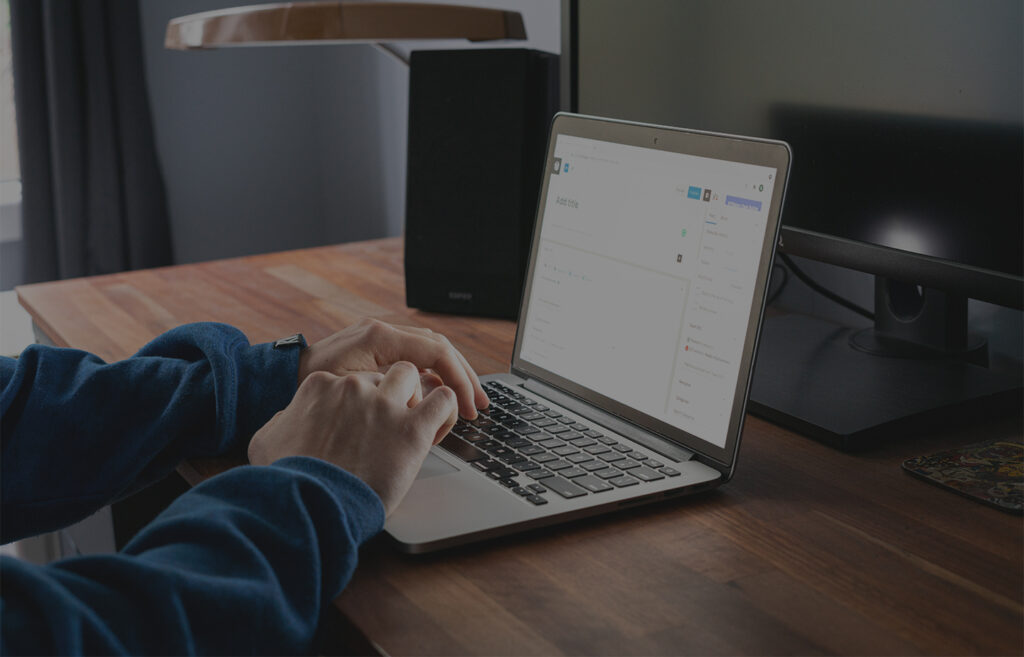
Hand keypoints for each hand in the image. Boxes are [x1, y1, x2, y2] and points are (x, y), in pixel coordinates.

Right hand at [248, 362, 457, 514]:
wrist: (312, 506)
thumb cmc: (289, 480)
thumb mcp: (267, 442)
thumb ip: (282, 422)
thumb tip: (288, 419)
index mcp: (320, 386)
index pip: (351, 380)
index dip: (360, 402)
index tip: (362, 425)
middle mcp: (353, 387)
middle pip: (383, 376)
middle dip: (390, 397)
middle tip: (390, 426)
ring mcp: (384, 404)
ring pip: (413, 375)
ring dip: (417, 394)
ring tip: (415, 420)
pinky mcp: (412, 428)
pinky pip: (442, 398)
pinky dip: (445, 410)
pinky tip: (437, 426)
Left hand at [297, 318, 487, 418]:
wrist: (279, 378)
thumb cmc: (309, 387)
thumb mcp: (349, 390)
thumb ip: (387, 388)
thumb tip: (428, 397)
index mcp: (379, 337)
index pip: (436, 352)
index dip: (458, 381)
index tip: (467, 407)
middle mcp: (383, 331)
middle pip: (440, 348)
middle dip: (464, 377)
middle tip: (479, 406)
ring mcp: (381, 338)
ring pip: (431, 351)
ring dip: (452, 376)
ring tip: (467, 402)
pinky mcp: (377, 350)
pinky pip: (415, 358)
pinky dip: (433, 376)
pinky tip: (440, 397)